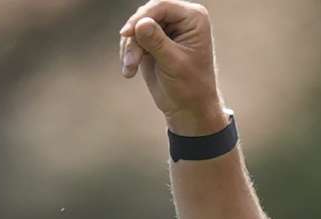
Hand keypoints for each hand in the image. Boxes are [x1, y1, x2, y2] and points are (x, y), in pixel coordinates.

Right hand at [119, 0, 227, 134]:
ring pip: (136, 27)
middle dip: (134, 36)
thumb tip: (140, 23)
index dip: (142, 17)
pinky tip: (129, 70)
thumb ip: (157, 42)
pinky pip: (133, 37)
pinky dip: (129, 52)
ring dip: (130, 47)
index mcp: (193, 18)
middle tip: (130, 61)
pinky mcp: (153, 39)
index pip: (162, 6)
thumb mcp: (174, 64)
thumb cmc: (190, 86)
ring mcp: (166, 28)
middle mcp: (180, 18)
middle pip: (146, 14)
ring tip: (129, 70)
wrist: (188, 108)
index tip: (126, 33)